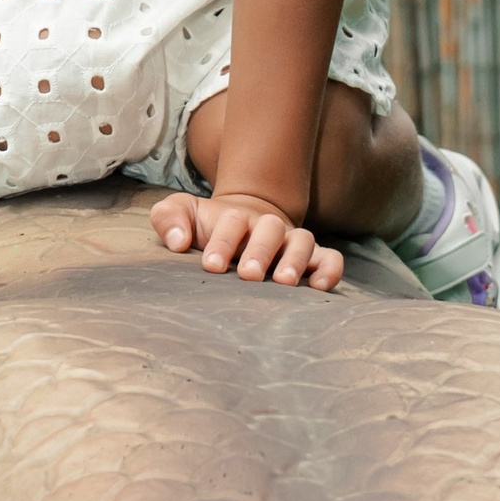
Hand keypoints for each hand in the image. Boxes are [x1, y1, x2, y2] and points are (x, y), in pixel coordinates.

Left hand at [148, 186, 343, 291]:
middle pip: (271, 230)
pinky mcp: (312, 259)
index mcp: (235, 217)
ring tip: (282, 282)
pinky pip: (330, 258)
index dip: (223, 242)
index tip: (210, 266)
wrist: (238, 223)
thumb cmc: (206, 226)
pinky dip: (330, 269)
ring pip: (304, 241)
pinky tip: (319, 286)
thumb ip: (169, 219)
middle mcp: (267, 227)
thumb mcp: (181, 214)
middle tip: (247, 275)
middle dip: (260, 251)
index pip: (233, 222)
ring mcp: (291, 242)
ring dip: (295, 260)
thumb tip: (178, 243)